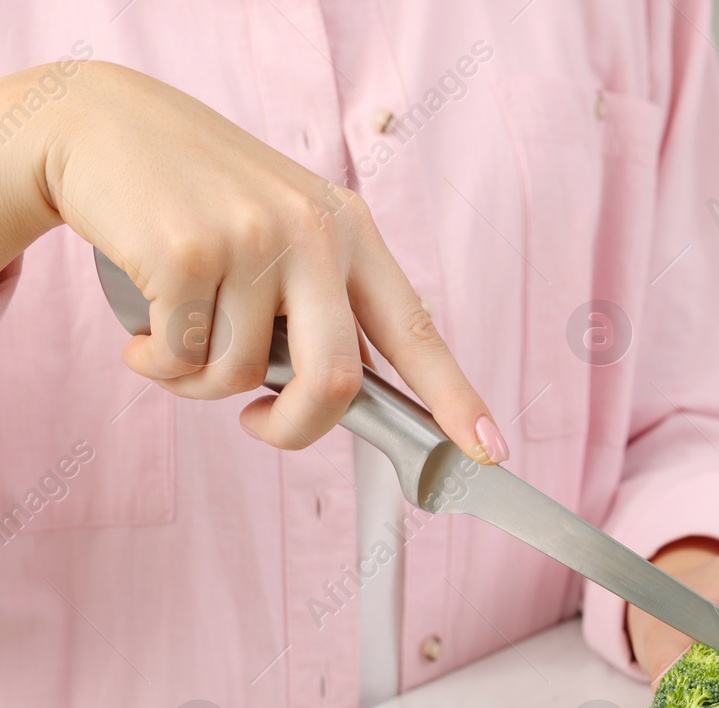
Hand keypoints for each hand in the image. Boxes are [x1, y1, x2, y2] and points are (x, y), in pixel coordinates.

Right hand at [0, 61, 505, 459]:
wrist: (104, 123)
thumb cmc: (201, 197)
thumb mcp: (284, 232)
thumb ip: (320, 305)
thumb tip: (339, 396)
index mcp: (354, 234)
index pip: (417, 331)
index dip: (457, 399)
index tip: (489, 448)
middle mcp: (316, 234)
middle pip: (335, 383)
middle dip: (293, 429)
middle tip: (257, 423)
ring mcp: (253, 240)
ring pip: (241, 378)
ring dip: (198, 383)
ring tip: (174, 333)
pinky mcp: (187, 252)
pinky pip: (179, 361)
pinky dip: (154, 365)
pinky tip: (141, 325)